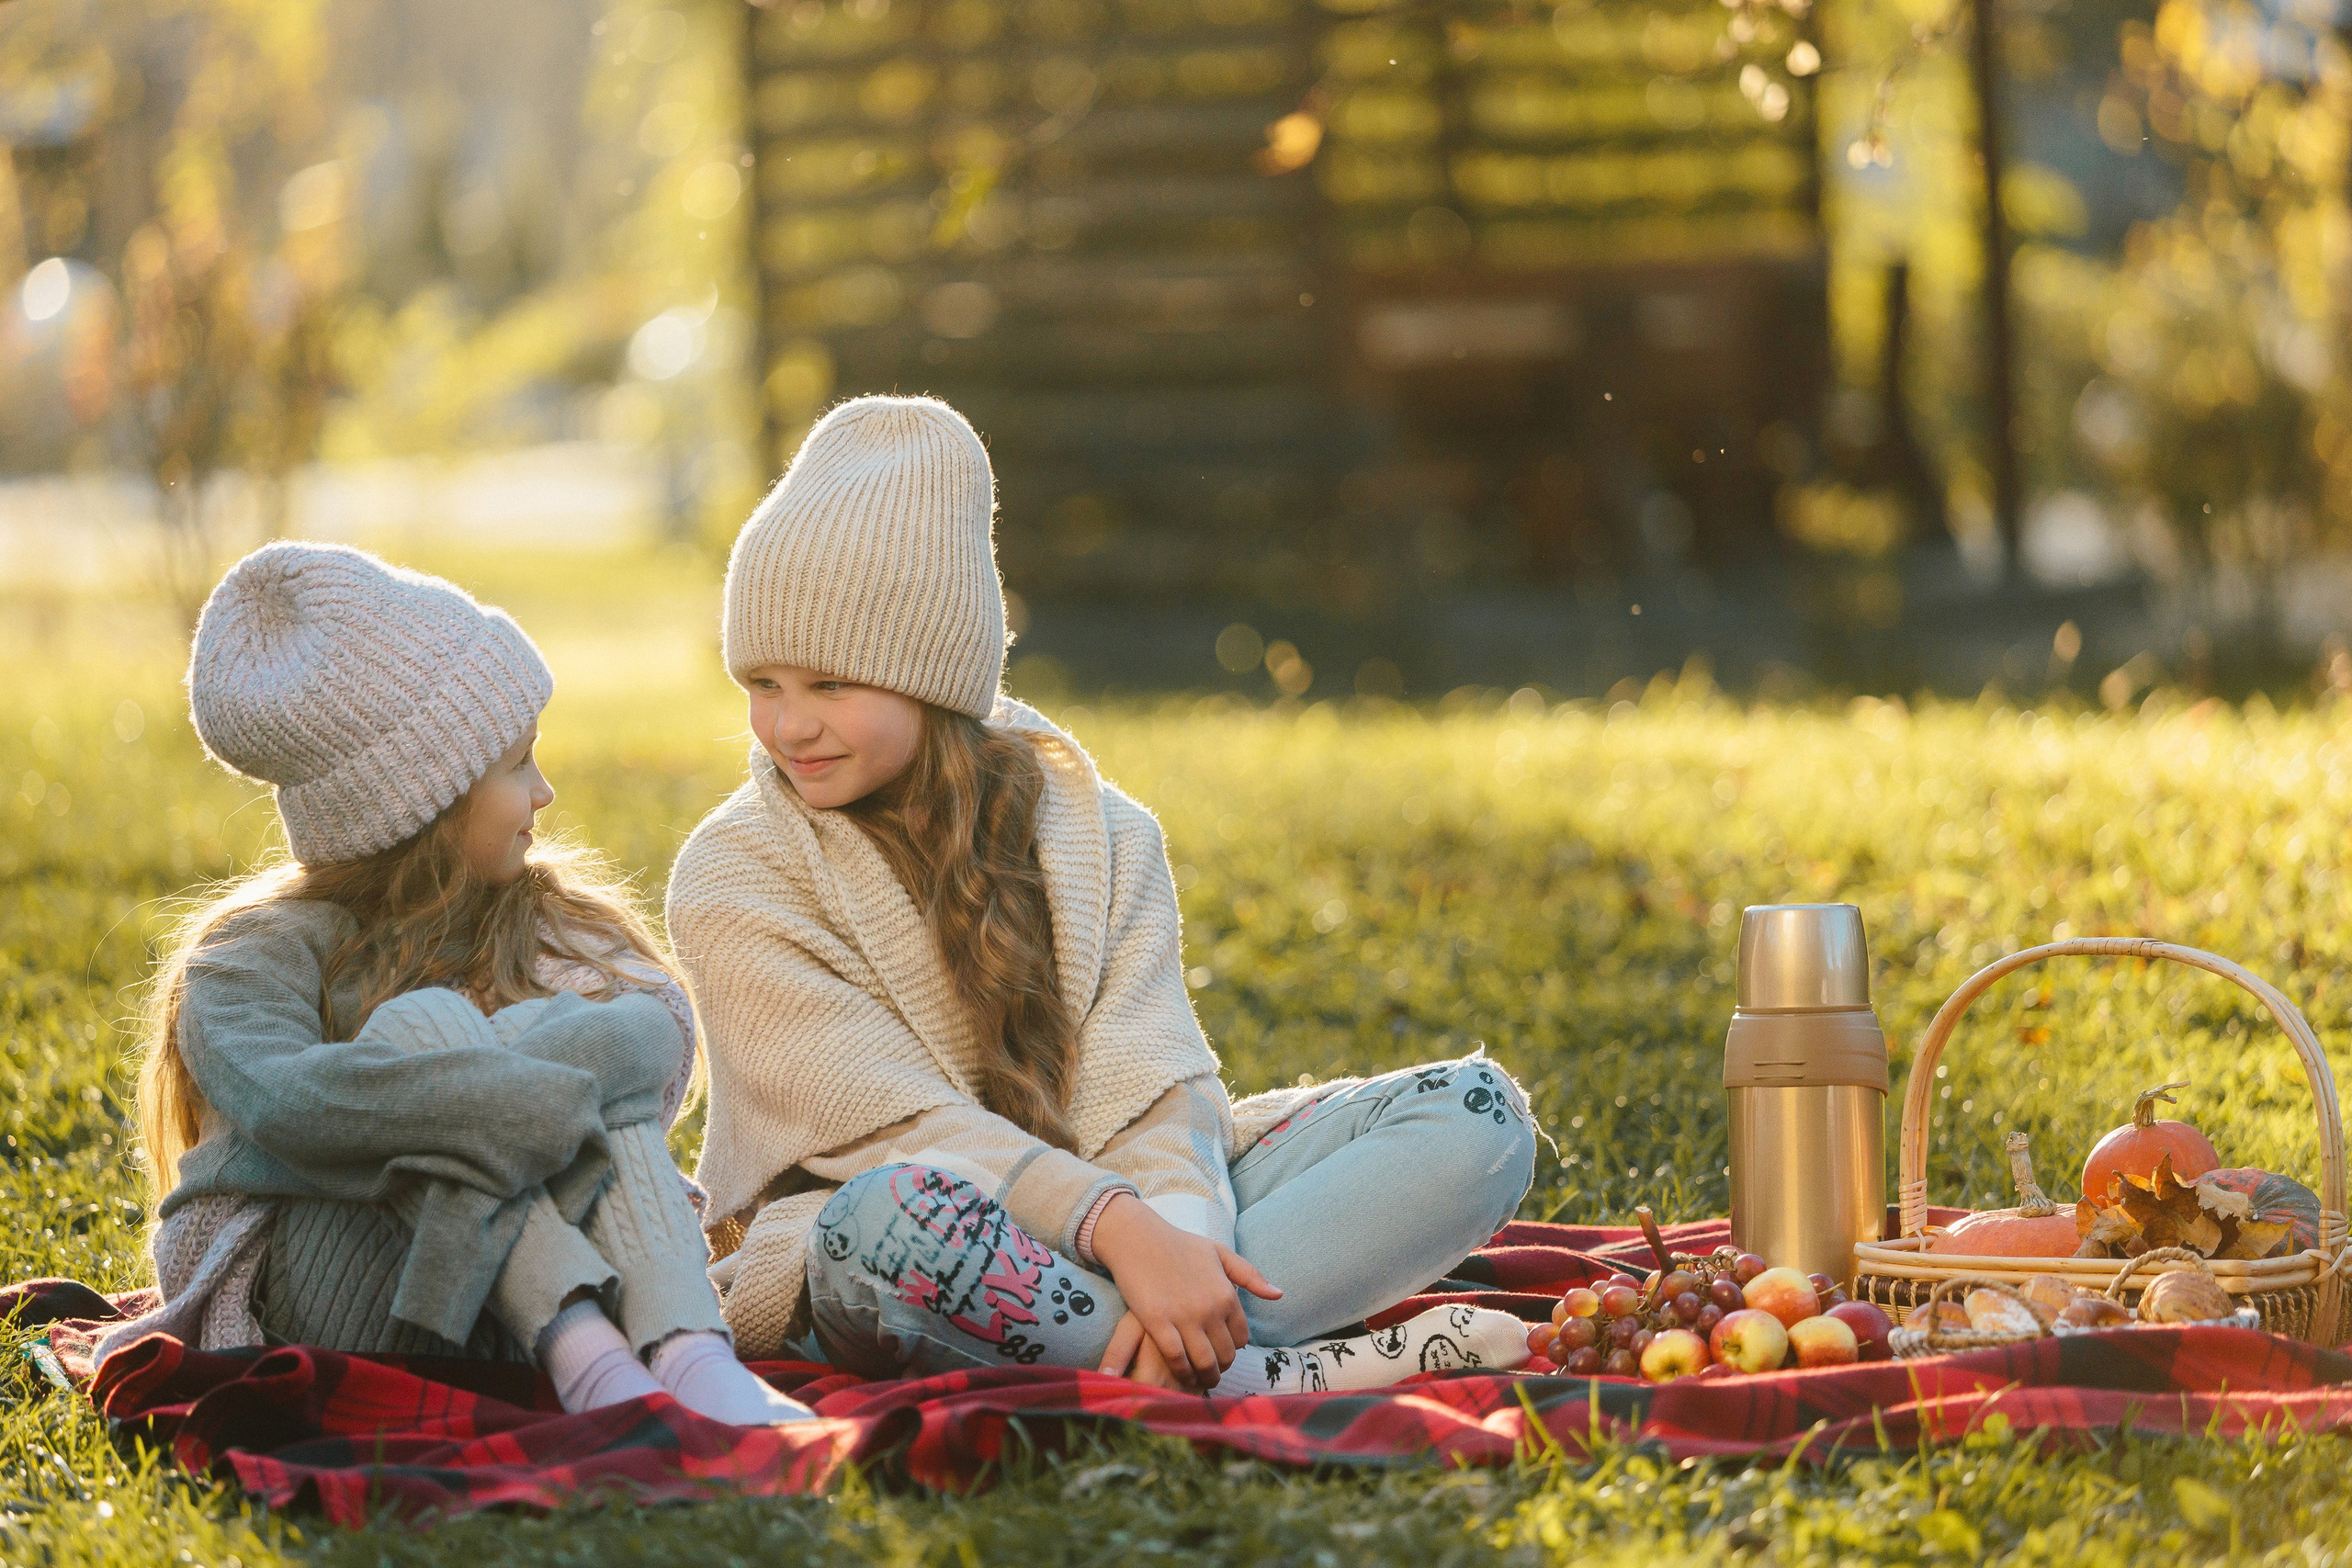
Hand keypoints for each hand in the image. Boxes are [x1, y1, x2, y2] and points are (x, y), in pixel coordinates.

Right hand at [1091, 1193, 1280, 1389]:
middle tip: (1213, 1371)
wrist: (1139, 1238)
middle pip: (1225, 1354)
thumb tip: (1278, 1295)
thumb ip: (1250, 1275)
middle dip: (1221, 1367)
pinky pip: (1176, 1358)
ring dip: (1205, 1376)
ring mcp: (1183, 1317)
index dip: (1234, 1349)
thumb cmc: (1179, 1244)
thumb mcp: (1220, 1253)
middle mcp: (1210, 1309)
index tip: (1224, 1352)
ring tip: (1200, 1379)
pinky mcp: (1158, 1323)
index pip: (1241, 1337)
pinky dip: (1182, 1371)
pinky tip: (1181, 1373)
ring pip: (1204, 1362)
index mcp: (1226, 1294)